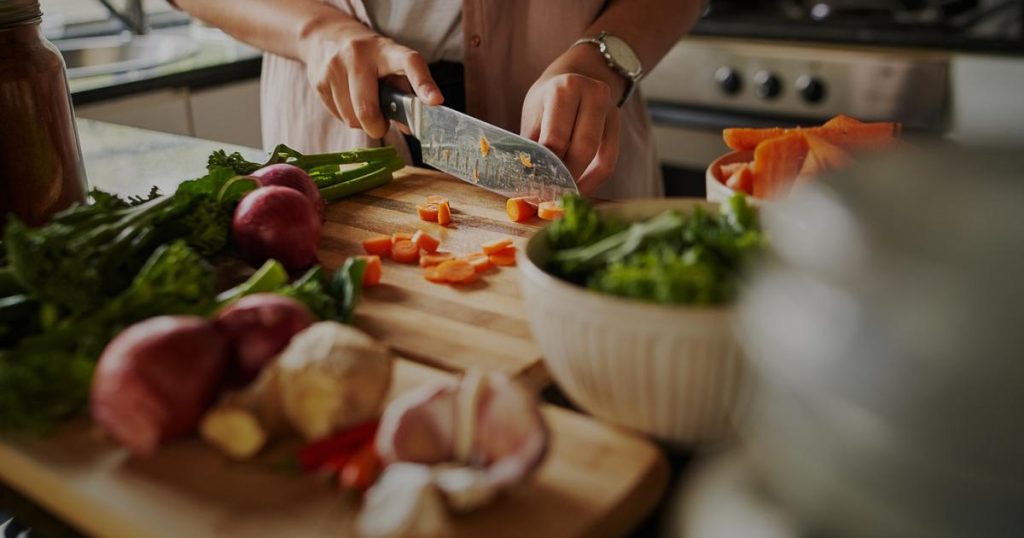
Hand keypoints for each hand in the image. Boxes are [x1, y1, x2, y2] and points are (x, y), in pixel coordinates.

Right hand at [299, 20, 442, 138]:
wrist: (326, 36)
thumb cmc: (369, 58)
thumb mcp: (391, 65)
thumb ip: (404, 94)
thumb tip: (410, 127)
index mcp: (387, 50)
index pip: (409, 63)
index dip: (423, 84)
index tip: (435, 101)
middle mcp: (359, 54)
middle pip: (367, 108)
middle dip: (377, 126)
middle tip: (381, 125)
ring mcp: (335, 67)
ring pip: (351, 118)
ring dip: (361, 122)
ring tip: (363, 105)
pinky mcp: (318, 81)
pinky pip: (338, 116)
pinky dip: (346, 116)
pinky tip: (347, 100)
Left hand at [521, 46, 624, 194]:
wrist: (578, 74)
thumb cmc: (549, 98)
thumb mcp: (534, 113)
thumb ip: (532, 144)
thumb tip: (525, 180)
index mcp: (564, 89)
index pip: (556, 139)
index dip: (546, 167)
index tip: (535, 188)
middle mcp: (593, 94)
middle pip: (581, 149)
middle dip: (565, 177)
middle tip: (550, 196)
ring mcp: (610, 108)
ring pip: (598, 157)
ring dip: (580, 181)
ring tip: (562, 194)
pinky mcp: (618, 124)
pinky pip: (609, 160)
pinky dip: (594, 179)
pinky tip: (580, 188)